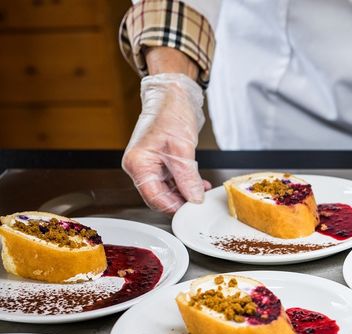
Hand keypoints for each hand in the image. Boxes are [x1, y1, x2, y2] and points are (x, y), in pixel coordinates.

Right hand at [122, 72, 205, 212]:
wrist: (174, 95)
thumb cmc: (170, 113)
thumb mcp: (182, 148)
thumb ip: (187, 176)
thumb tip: (194, 198)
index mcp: (138, 163)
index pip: (153, 197)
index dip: (173, 206)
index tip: (192, 209)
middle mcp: (140, 166)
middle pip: (159, 196)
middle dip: (180, 200)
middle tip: (199, 202)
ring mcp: (150, 165)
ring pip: (167, 190)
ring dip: (185, 193)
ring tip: (202, 191)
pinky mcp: (161, 163)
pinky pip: (172, 181)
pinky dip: (186, 185)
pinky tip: (199, 184)